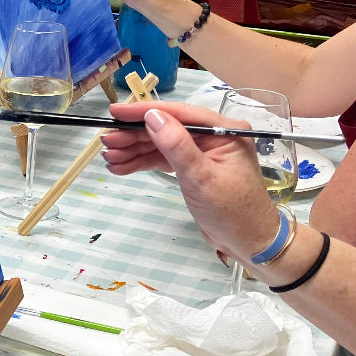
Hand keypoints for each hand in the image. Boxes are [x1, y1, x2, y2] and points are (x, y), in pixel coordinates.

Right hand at [102, 102, 281, 263]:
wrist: (250, 243)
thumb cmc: (233, 212)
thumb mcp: (202, 178)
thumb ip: (176, 146)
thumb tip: (152, 117)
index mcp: (223, 130)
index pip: (178, 114)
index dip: (143, 112)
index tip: (115, 113)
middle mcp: (213, 136)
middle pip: (165, 128)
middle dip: (134, 135)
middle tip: (106, 141)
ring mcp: (202, 152)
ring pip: (160, 144)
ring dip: (134, 150)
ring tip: (109, 157)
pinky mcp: (193, 168)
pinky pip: (163, 159)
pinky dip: (142, 162)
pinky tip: (122, 166)